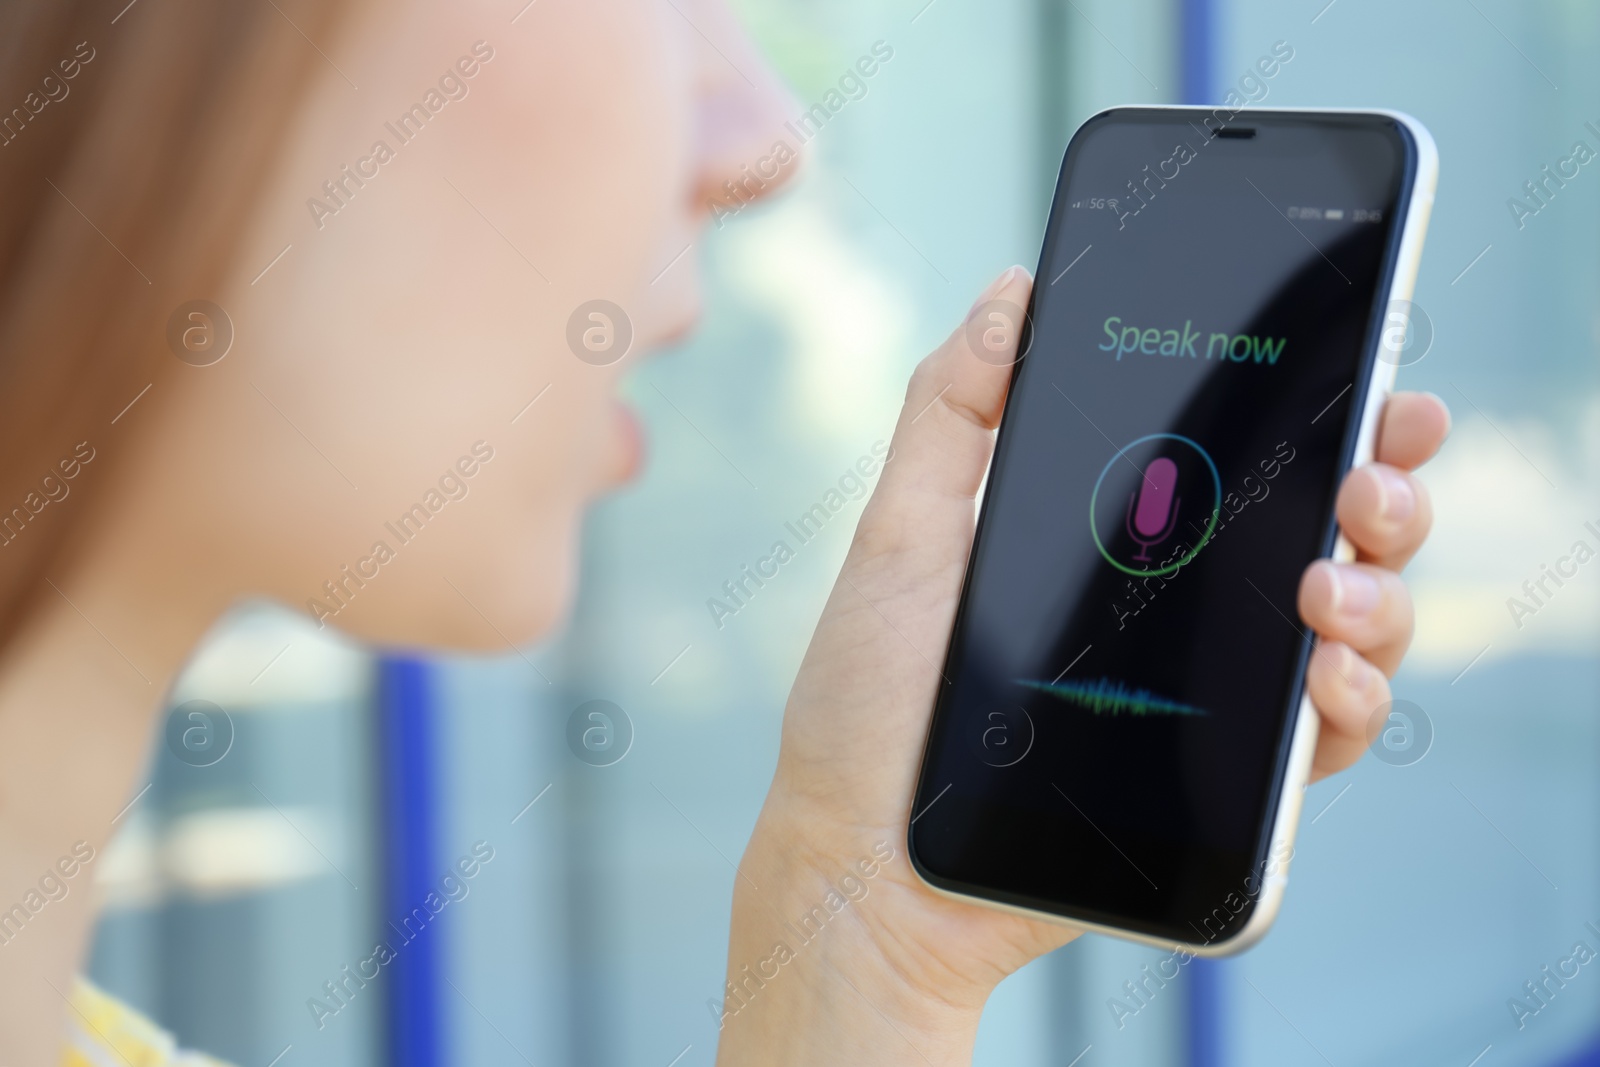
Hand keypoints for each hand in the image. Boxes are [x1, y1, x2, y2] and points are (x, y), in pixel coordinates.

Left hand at [716, 267, 1449, 1064]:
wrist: (868, 864)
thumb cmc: (869, 703)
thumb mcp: (900, 538)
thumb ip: (951, 413)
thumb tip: (1012, 291)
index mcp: (1116, 534)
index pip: (1242, 457)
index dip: (1322, 410)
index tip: (1372, 374)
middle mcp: (1178, 605)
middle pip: (1320, 530)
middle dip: (1379, 488)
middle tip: (1372, 476)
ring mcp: (1203, 694)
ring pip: (1348, 626)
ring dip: (1382, 591)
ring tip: (1334, 583)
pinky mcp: (1213, 783)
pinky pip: (1320, 740)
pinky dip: (1350, 704)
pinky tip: (1330, 678)